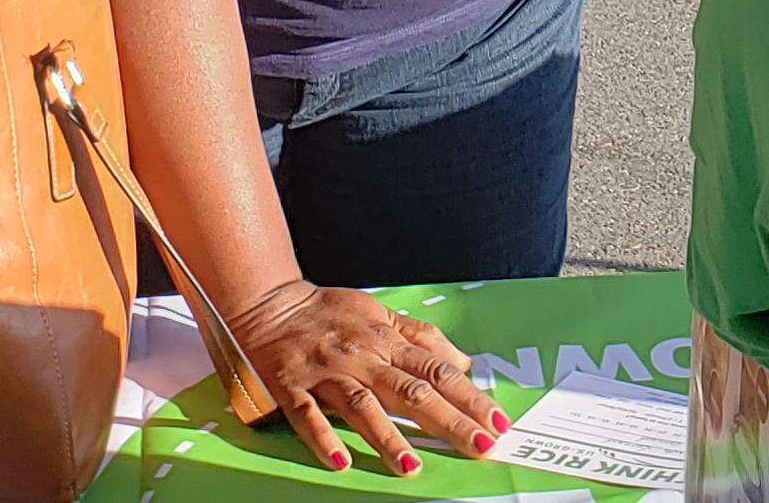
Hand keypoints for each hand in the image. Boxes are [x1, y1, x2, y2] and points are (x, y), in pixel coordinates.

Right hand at [230, 279, 508, 475]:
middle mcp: (363, 357)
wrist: (271, 303)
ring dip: (388, 436)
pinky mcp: (292, 387)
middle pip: (412, 391)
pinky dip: (323, 437)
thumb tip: (462, 363)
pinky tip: (341, 460)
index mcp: (387, 340)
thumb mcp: (383, 314)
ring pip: (362, 405)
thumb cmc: (331, 313)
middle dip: (448, 420)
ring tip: (412, 466)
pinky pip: (308, 415)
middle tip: (478, 446)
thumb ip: (423, 339)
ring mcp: (327, 373)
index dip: (470, 397)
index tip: (497, 422)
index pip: (438, 372)